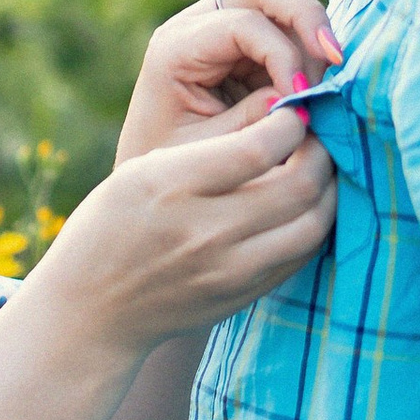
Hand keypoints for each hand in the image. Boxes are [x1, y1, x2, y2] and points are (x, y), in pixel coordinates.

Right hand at [42, 91, 333, 352]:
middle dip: (321, 151)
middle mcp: (204, 231)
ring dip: (328, 190)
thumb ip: (209, 150)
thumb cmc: (113, 225)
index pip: (258, 146)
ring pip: (312, 224)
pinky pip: (301, 255)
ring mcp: (228, 271)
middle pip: (298, 185)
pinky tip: (305, 206)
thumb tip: (280, 120)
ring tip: (319, 168)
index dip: (291, 121)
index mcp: (171, 186)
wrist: (92, 311)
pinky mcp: (243, 296)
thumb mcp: (141, 171)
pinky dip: (314, 224)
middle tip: (318, 135)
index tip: (293, 109)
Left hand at [118, 0, 341, 162]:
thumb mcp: (208, 153)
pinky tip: (319, 86)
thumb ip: (253, 123)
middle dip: (306, 16)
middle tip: (335, 59)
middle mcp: (198, 25)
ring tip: (324, 84)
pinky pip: (287, 30)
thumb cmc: (172, 170)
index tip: (301, 98)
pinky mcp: (246, 46)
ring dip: (311, 37)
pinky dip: (309, 52)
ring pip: (282, 2)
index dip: (281, 54)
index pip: (242, 23)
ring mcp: (223, 29)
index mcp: (176, 46)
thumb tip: (302, 96)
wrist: (153, 186)